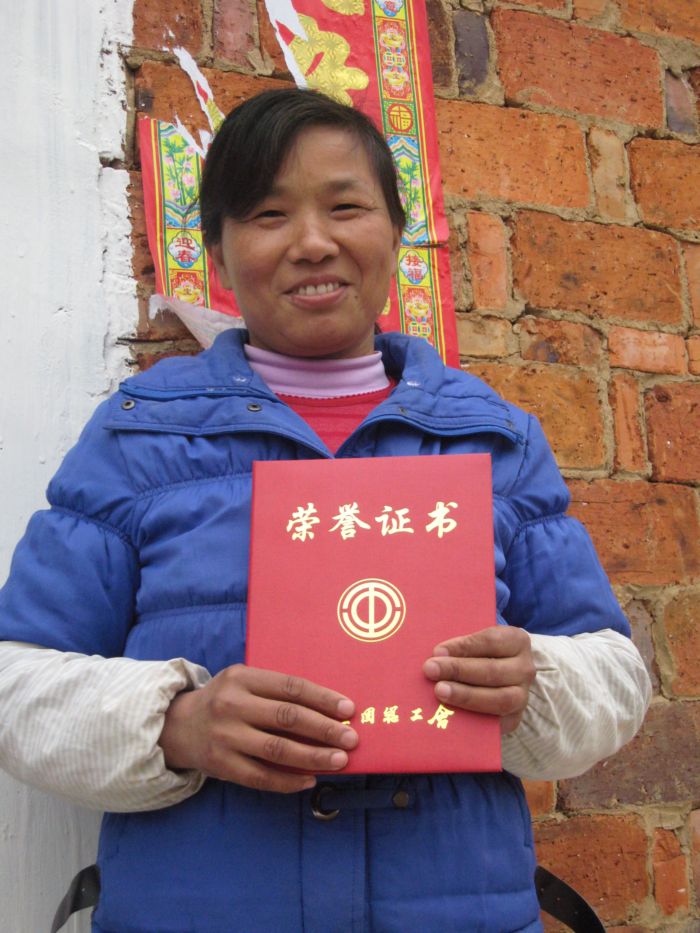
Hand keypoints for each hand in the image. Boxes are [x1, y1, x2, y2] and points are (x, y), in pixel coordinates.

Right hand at [159, 665, 357, 792]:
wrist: (177, 725)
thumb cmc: (224, 701)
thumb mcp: (243, 683)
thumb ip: (277, 692)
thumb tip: (328, 711)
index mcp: (242, 678)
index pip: (291, 687)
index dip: (323, 699)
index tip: (348, 710)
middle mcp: (232, 705)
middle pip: (287, 718)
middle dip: (325, 729)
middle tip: (351, 739)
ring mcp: (225, 737)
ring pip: (277, 750)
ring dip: (313, 757)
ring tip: (338, 762)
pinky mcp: (220, 765)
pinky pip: (261, 777)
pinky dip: (288, 781)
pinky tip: (310, 779)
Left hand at [422, 627, 535, 733]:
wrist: (503, 679)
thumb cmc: (481, 655)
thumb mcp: (475, 642)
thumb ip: (459, 645)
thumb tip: (435, 655)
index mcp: (516, 641)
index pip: (490, 641)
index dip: (463, 646)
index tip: (438, 651)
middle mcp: (524, 669)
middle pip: (492, 670)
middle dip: (458, 670)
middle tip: (430, 670)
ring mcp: (522, 696)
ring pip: (499, 698)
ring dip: (466, 695)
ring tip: (439, 691)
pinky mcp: (514, 718)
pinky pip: (496, 721)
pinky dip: (474, 716)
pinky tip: (451, 712)